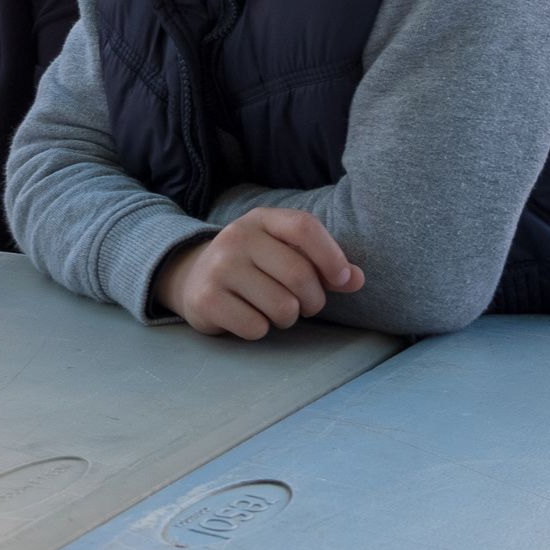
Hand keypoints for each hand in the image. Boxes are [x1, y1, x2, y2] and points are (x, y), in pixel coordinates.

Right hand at [153, 207, 362, 339]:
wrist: (192, 276)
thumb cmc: (253, 266)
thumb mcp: (284, 252)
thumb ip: (323, 264)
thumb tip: (357, 279)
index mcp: (261, 219)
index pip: (304, 227)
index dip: (331, 256)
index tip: (343, 279)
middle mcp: (237, 237)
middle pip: (299, 274)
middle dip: (314, 300)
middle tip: (306, 305)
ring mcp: (219, 267)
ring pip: (282, 307)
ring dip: (287, 318)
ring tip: (273, 309)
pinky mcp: (206, 300)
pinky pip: (256, 327)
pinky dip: (260, 329)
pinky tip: (247, 316)